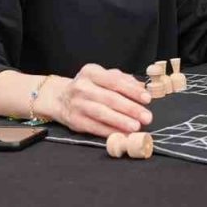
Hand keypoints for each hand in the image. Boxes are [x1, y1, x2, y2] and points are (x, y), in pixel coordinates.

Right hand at [37, 64, 152, 137]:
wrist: (59, 98)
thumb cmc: (89, 86)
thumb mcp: (102, 76)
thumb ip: (122, 79)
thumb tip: (141, 87)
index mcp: (91, 72)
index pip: (114, 81)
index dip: (132, 90)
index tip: (147, 98)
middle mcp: (82, 86)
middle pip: (110, 98)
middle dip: (130, 108)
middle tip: (146, 117)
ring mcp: (77, 104)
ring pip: (102, 113)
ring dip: (121, 121)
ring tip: (136, 127)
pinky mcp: (75, 120)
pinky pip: (95, 127)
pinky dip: (110, 132)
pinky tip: (122, 134)